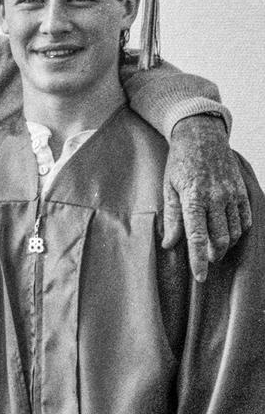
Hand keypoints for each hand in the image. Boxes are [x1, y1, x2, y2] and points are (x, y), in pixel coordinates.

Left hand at [162, 115, 251, 281]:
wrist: (201, 136)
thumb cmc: (179, 163)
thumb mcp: (168, 188)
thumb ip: (171, 217)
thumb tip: (170, 244)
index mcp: (194, 198)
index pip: (198, 238)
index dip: (200, 261)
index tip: (201, 277)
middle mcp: (216, 198)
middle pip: (221, 239)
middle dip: (213, 256)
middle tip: (205, 262)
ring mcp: (232, 195)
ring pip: (236, 232)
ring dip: (226, 246)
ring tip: (215, 249)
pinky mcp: (243, 191)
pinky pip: (245, 220)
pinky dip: (238, 232)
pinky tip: (228, 234)